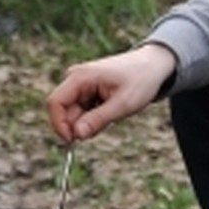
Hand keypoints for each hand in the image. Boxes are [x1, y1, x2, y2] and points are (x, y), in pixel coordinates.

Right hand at [46, 43, 176, 142]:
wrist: (153, 66)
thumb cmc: (140, 81)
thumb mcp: (123, 104)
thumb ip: (98, 120)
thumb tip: (76, 135)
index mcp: (80, 77)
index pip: (55, 103)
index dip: (59, 125)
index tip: (73, 142)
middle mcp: (75, 78)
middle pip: (65, 111)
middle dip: (81, 125)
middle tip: (106, 125)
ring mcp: (80, 84)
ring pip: (74, 114)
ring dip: (90, 122)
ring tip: (113, 113)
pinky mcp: (86, 91)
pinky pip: (83, 111)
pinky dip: (94, 117)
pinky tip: (111, 110)